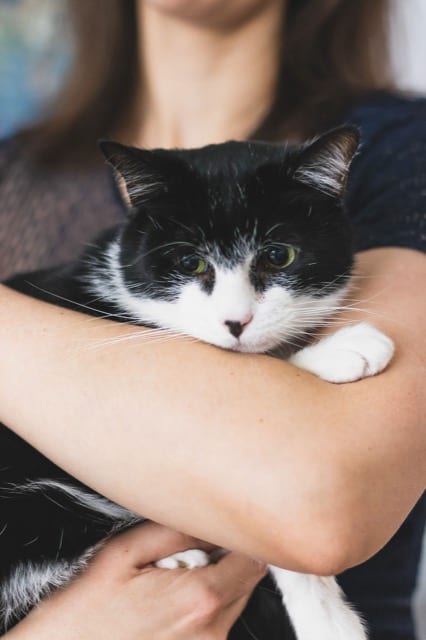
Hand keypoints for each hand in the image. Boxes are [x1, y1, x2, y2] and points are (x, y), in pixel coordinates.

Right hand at [7, 522, 265, 639]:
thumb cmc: (83, 618)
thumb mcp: (122, 555)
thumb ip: (172, 531)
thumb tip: (202, 519)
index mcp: (199, 597)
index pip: (253, 560)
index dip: (239, 539)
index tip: (222, 532)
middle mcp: (210, 631)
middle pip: (245, 582)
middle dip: (223, 561)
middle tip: (183, 557)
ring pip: (230, 605)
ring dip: (211, 587)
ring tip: (166, 586)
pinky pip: (213, 628)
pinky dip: (199, 613)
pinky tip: (164, 610)